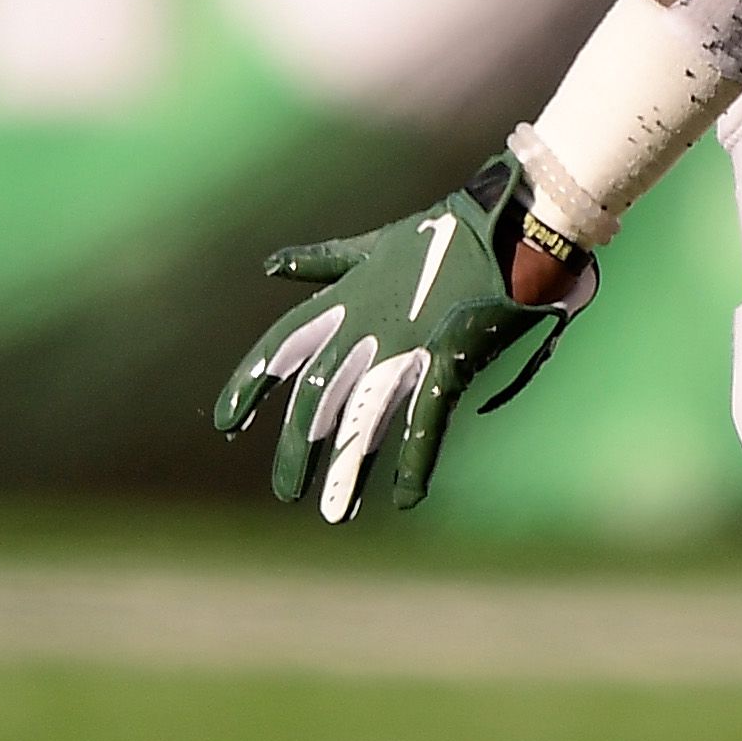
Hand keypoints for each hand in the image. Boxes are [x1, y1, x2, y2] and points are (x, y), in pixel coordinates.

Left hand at [212, 166, 595, 523]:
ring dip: (347, 468)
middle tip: (286, 491)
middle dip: (298, 446)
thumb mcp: (375, 247)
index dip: (251, 384)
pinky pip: (426, 420)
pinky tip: (407, 498)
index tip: (226, 422)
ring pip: (364, 418)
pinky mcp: (449, 360)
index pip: (282, 346)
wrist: (515, 226)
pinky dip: (416, 460)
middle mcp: (367, 326)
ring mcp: (408, 345)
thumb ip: (324, 262)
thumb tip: (271, 266)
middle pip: (318, 396)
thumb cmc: (452, 235)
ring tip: (333, 513)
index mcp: (348, 299)